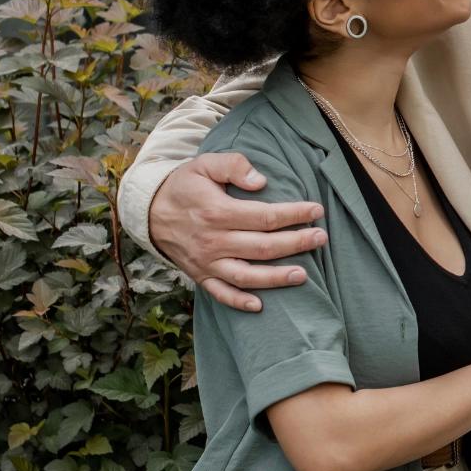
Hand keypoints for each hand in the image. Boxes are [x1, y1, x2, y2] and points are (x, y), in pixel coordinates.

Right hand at [149, 153, 327, 311]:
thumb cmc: (184, 185)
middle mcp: (213, 241)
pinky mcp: (199, 275)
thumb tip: (261, 181)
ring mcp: (206, 262)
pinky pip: (220, 294)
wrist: (149, 211)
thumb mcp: (205, 164)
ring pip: (246, 276)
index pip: (265, 216)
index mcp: (217, 212)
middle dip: (296, 243)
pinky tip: (260, 306)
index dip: (294, 214)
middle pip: (262, 247)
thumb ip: (233, 165)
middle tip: (322, 238)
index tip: (316, 210)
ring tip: (304, 275)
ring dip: (276, 278)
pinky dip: (238, 302)